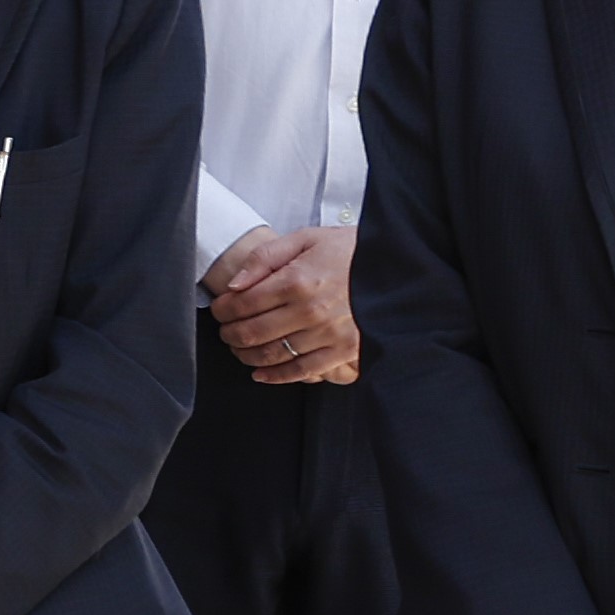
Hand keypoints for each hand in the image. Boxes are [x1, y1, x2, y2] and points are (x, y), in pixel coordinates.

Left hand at [206, 223, 360, 385]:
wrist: (395, 265)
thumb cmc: (348, 250)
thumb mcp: (304, 239)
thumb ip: (264, 259)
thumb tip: (233, 286)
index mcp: (297, 281)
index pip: (242, 304)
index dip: (222, 310)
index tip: (219, 310)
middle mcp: (310, 311)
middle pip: (252, 333)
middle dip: (229, 334)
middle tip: (225, 331)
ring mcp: (328, 334)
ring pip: (271, 355)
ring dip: (247, 355)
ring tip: (239, 348)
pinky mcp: (345, 351)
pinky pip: (302, 371)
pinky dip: (276, 376)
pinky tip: (261, 373)